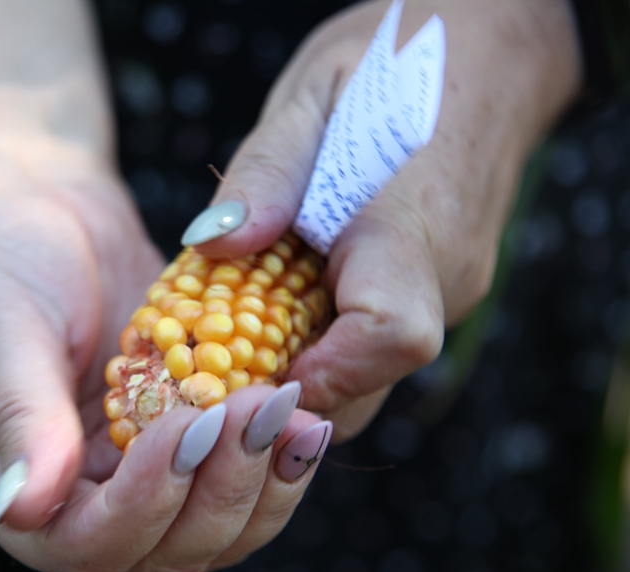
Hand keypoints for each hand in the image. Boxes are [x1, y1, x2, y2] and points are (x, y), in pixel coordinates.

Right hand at [0, 125, 332, 571]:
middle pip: (160, 552)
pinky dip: (275, 461)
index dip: (140, 506)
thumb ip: (18, 415)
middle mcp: (75, 499)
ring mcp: (132, 475)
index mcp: (11, 488)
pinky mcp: (180, 443)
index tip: (183, 429)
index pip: (80, 543)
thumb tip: (23, 509)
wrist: (39, 209)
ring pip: (211, 530)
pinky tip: (305, 417)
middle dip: (217, 492)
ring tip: (294, 416)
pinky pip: (235, 480)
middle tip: (257, 412)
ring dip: (259, 484)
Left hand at [188, 0, 581, 438]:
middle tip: (219, 361)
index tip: (253, 369)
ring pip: (372, 373)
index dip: (321, 372)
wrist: (492, 51)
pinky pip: (377, 344)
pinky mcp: (438, 292)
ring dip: (304, 369)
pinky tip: (284, 306)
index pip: (390, 334)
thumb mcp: (312, 96)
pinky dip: (326, 344)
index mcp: (410, 226)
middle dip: (290, 389)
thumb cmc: (396, 63)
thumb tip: (211, 243)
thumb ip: (265, 173)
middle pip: (369, 380)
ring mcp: (448, 290)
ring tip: (244, 326)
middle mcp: (443, 277)